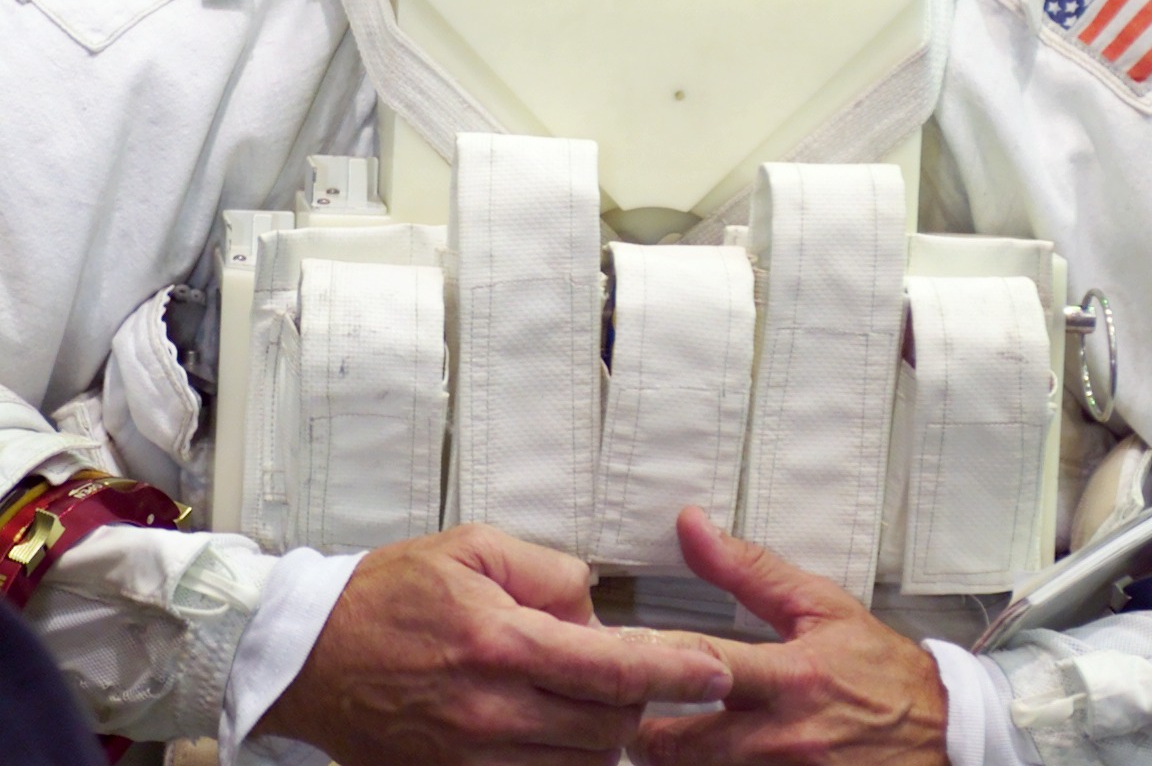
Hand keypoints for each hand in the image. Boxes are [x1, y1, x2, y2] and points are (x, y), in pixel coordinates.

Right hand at [257, 522, 732, 764]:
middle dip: (634, 702)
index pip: (613, 669)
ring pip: (578, 765)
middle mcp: (492, 711)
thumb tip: (594, 603)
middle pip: (607, 728)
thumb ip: (546, 570)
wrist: (312, 656)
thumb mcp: (471, 549)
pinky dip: (558, 761)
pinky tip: (549, 728)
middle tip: (624, 671)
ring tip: (578, 696)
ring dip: (598, 735)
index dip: (674, 672)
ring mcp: (473, 758)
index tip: (715, 672)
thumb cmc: (387, 595)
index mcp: (500, 643)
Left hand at [632, 509, 947, 765]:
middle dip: (644, 734)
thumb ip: (748, 569)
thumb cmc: (879, 670)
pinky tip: (698, 758)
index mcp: (791, 678)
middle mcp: (787, 739)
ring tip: (658, 737)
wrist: (944, 739)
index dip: (646, 657)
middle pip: (682, 749)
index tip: (608, 650)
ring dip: (673, 760)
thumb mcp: (819, 606)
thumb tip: (691, 525)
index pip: (702, 665)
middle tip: (625, 709)